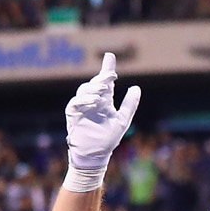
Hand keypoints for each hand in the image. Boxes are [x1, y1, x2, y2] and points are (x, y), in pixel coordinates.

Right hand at [65, 52, 140, 171]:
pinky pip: (75, 104)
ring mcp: (82, 107)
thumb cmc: (108, 138)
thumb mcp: (123, 120)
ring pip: (84, 91)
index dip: (107, 68)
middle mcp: (92, 101)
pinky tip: (94, 102)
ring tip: (104, 90)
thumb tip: (136, 88)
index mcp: (104, 101)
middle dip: (102, 78)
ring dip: (94, 89)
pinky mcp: (73, 116)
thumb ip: (129, 105)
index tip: (110, 56)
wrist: (96, 154)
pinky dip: (84, 101)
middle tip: (111, 75)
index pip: (105, 82)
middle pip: (94, 84)